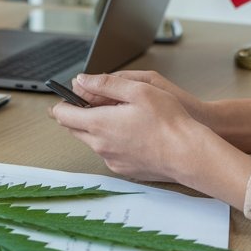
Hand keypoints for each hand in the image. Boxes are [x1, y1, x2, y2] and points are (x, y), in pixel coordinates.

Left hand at [48, 73, 205, 182]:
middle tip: (95, 102)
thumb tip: (81, 81)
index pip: (62, 115)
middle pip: (74, 129)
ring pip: (92, 141)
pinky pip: (108, 153)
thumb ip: (105, 84)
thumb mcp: (137, 89)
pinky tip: (132, 133)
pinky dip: (112, 141)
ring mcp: (111, 159)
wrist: (188, 154)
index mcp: (99, 123)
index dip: (62, 102)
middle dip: (78, 114)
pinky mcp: (123, 169)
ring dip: (97, 128)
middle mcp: (100, 145)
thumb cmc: (168, 121)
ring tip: (120, 116)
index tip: (66, 95)